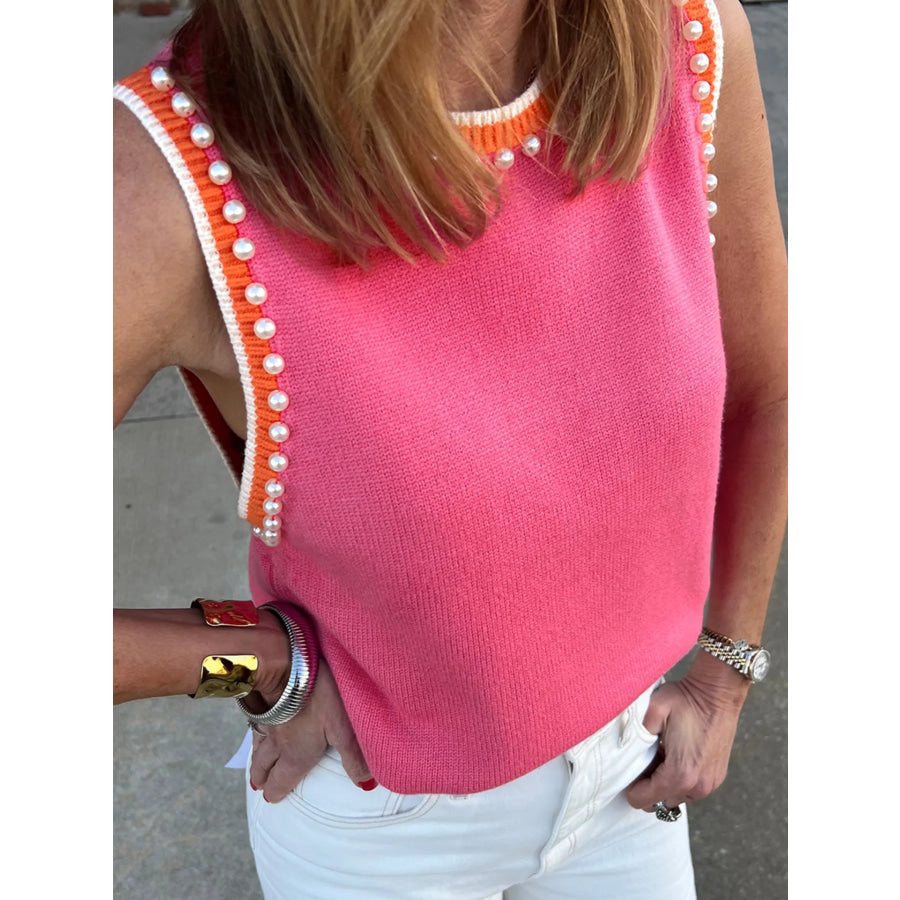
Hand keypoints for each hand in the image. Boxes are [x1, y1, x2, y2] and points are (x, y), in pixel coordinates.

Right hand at [248, 658, 372, 802]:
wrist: (290, 665)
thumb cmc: (321, 699)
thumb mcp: (345, 729)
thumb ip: (355, 757)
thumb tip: (366, 785)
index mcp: (296, 754)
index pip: (281, 780)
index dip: (276, 791)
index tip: (272, 799)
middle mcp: (277, 743)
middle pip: (264, 765)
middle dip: (262, 778)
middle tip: (259, 786)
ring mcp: (267, 722)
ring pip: (257, 745)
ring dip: (255, 759)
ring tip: (254, 768)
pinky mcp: (260, 701)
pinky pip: (254, 724)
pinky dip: (254, 734)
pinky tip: (256, 728)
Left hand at [625, 660, 748, 812]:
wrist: (718, 692)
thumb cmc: (686, 699)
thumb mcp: (653, 710)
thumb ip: (636, 733)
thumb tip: (626, 751)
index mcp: (680, 774)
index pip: (643, 800)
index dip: (631, 787)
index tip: (631, 768)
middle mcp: (698, 786)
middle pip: (659, 802)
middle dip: (649, 785)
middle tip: (647, 758)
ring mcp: (710, 783)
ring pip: (676, 796)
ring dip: (665, 782)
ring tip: (663, 755)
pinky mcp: (717, 777)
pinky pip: (691, 789)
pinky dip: (680, 779)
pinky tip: (677, 755)